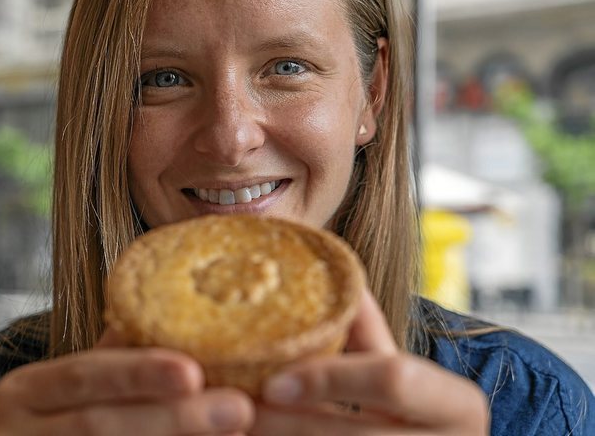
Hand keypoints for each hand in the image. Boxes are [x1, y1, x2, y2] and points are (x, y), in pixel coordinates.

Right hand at [0, 328, 253, 434]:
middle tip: (237, 409)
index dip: (136, 373)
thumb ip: (120, 356)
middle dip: (173, 419)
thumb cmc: (72, 414)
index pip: (81, 376)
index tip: (193, 372)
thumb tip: (183, 315)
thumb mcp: (83, 382)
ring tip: (236, 432)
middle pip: (97, 427)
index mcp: (23, 393)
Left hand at [251, 290, 488, 434]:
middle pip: (350, 434)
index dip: (330, 377)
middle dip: (283, 424)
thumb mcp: (402, 374)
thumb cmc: (418, 418)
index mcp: (458, 406)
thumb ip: (366, 330)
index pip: (392, 378)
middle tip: (230, 407)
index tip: (273, 381)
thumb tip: (331, 270)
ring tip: (231, 426)